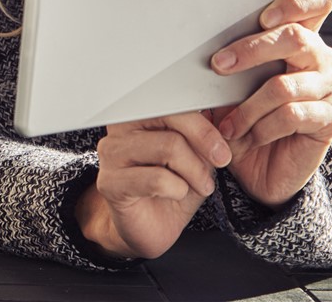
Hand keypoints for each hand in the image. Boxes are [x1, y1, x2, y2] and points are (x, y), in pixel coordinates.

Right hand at [83, 112, 231, 258]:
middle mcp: (120, 129)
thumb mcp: (194, 159)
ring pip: (167, 147)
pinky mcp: (110, 182)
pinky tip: (176, 194)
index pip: (171, 103)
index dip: (201, 123)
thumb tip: (220, 123)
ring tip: (200, 184)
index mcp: (139, 116)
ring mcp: (112, 154)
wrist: (148, 227)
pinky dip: (178, 189)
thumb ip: (201, 138)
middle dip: (203, 142)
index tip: (222, 146)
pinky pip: (156, 179)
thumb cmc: (170, 189)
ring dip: (194, 171)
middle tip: (221, 160)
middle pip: (169, 119)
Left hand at [210, 0, 331, 206]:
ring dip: (247, 106)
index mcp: (300, 37)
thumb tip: (189, 41)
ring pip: (284, 84)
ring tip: (225, 124)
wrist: (259, 168)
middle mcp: (322, 57)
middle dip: (251, 49)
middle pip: (295, 37)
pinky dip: (261, 127)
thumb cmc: (241, 114)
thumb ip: (225, 59)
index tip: (264, 15)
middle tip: (218, 64)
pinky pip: (293, 115)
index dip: (296, 0)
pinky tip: (245, 137)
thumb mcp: (229, 85)